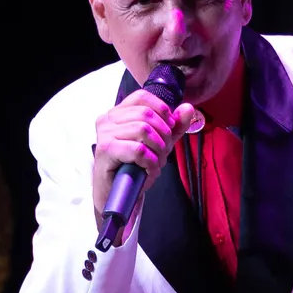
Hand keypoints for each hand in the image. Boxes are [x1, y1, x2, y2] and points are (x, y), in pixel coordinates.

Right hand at [91, 90, 200, 218]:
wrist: (117, 194)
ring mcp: (104, 134)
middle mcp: (108, 119)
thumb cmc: (133, 167)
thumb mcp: (158, 143)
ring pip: (143, 130)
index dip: (162, 110)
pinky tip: (150, 170)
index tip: (169, 128)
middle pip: (146, 115)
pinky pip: (138, 150)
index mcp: (117, 113)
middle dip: (163, 135)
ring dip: (158, 150)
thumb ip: (173, 126)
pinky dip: (150, 162)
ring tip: (156, 163)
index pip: (142, 97)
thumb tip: (188, 107)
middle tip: (163, 152)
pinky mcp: (106, 150)